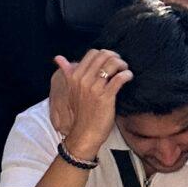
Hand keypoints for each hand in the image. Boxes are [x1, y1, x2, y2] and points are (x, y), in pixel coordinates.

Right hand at [47, 46, 132, 160]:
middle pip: (103, 56)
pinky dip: (127, 75)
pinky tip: (128, 77)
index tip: (110, 60)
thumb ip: (67, 72)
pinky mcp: (106, 96)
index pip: (92, 53)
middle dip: (115, 57)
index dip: (104, 54)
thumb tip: (58, 57)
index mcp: (75, 76)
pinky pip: (119, 78)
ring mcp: (94, 88)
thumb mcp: (71, 90)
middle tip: (120, 64)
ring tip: (124, 70)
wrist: (84, 133)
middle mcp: (83, 80)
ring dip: (122, 64)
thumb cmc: (81, 112)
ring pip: (112, 64)